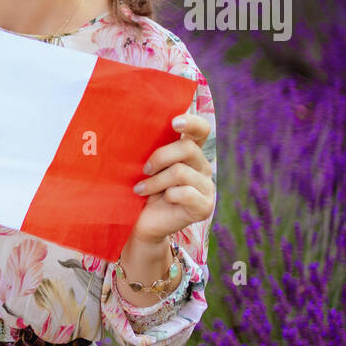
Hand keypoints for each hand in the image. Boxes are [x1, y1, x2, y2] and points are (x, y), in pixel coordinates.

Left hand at [130, 112, 214, 244]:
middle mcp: (202, 167)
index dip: (191, 122)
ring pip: (181, 172)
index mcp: (190, 152)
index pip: (200, 130)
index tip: (174, 123)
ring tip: (141, 189)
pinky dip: (167, 195)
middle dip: (160, 157)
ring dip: (155, 181)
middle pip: (187, 148)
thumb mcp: (145, 166)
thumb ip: (151, 148)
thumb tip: (138, 126)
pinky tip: (160, 200)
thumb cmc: (142, 189)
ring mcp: (207, 187)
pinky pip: (186, 193)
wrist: (142, 223)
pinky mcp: (204, 206)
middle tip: (144, 170)